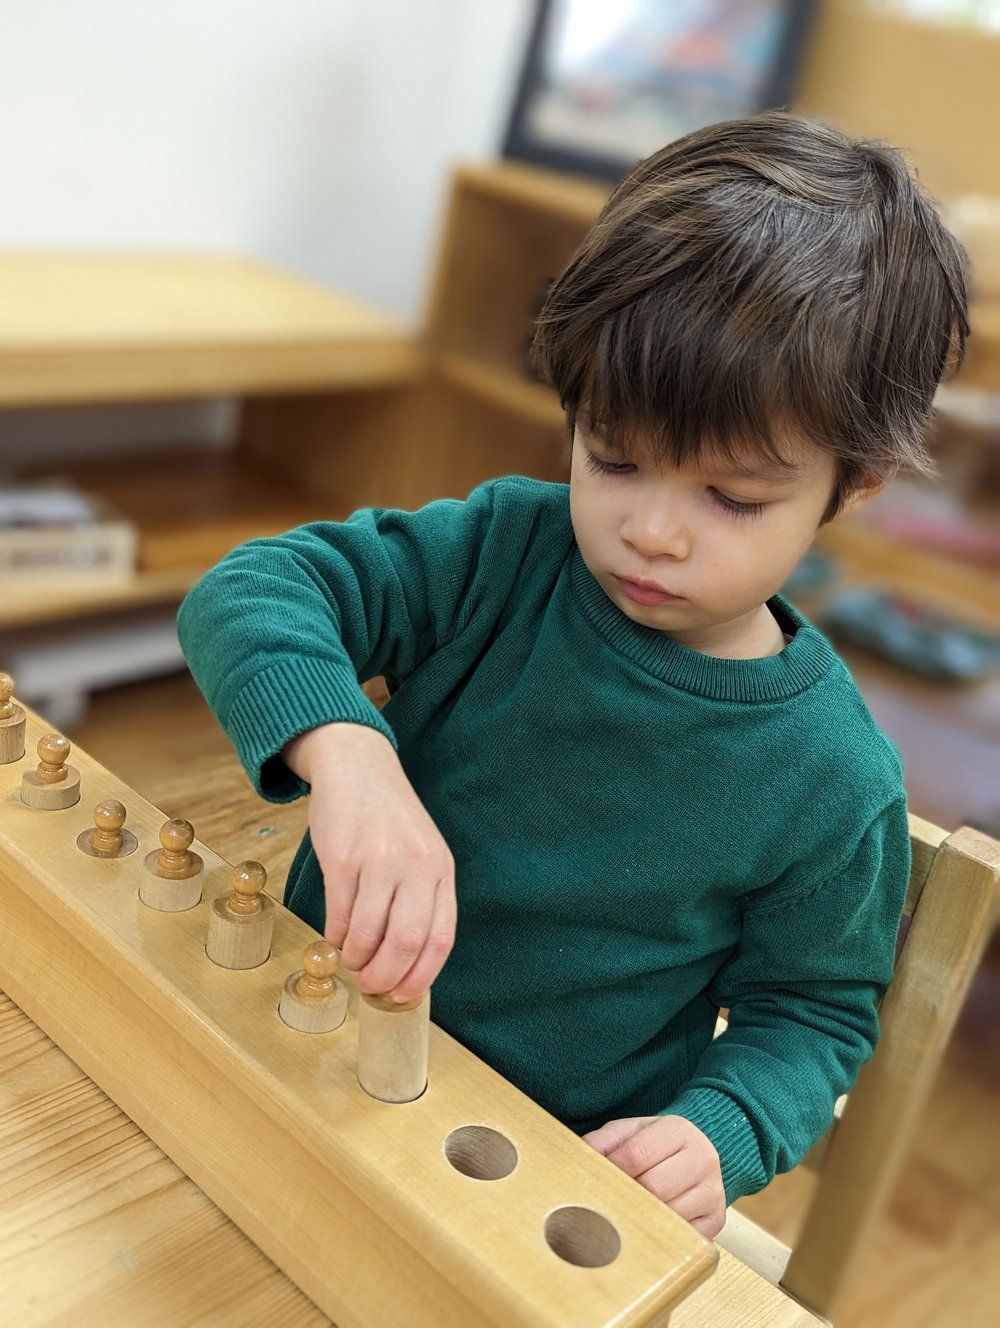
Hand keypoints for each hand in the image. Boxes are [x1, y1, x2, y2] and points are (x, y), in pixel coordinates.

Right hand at [283, 722, 456, 1001]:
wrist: (357, 767)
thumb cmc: (388, 820)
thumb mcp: (422, 853)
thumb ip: (421, 899)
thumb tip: (406, 964)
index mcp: (441, 870)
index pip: (440, 938)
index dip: (421, 976)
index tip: (404, 996)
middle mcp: (416, 866)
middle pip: (406, 942)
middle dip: (386, 976)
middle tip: (370, 986)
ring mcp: (379, 860)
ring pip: (369, 933)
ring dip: (356, 958)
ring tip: (351, 960)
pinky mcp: (343, 857)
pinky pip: (339, 914)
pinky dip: (335, 936)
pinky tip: (334, 938)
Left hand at [582, 1115, 726, 1237]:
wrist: (693, 1154)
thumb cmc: (654, 1145)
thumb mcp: (629, 1132)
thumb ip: (603, 1141)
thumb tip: (583, 1159)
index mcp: (679, 1130)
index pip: (636, 1154)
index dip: (611, 1169)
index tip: (598, 1178)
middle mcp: (703, 1158)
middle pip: (654, 1188)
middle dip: (627, 1196)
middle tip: (610, 1201)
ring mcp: (713, 1191)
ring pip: (669, 1215)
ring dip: (643, 1219)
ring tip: (628, 1213)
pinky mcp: (717, 1219)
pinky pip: (684, 1237)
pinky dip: (662, 1236)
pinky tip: (649, 1227)